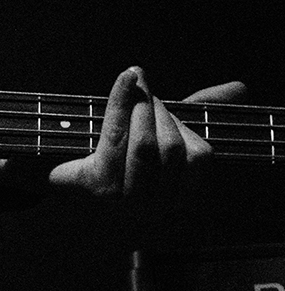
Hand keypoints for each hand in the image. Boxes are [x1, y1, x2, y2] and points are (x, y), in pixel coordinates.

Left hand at [47, 67, 244, 198]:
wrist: (51, 171)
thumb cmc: (109, 152)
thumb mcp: (155, 131)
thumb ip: (194, 113)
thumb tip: (239, 88)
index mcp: (177, 196)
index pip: (200, 156)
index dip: (186, 122)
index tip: (164, 101)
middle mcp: (154, 207)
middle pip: (172, 148)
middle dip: (158, 111)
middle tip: (142, 90)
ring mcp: (124, 201)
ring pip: (148, 145)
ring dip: (141, 107)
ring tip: (132, 91)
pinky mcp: (95, 188)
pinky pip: (116, 138)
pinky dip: (122, 103)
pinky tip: (125, 83)